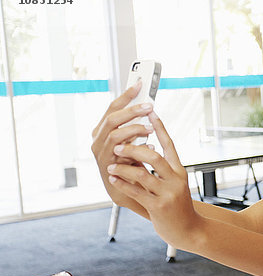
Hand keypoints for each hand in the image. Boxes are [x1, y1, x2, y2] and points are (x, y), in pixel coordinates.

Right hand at [91, 81, 154, 213]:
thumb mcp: (134, 141)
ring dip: (135, 129)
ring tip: (150, 129)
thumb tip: (148, 106)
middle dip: (132, 110)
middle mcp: (99, 139)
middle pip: (112, 118)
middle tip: (149, 106)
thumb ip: (136, 126)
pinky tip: (149, 146)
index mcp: (104, 130)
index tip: (140, 84)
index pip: (113, 108)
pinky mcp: (107, 166)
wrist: (130, 191)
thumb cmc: (132, 164)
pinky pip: (120, 152)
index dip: (126, 95)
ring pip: (115, 134)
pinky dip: (136, 147)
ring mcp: (101, 153)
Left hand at [105, 111, 198, 247]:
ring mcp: (168, 194)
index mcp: (179, 170)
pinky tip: (114, 178)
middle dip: (133, 149)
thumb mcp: (174, 183)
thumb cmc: (177, 205)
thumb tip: (143, 149)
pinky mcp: (159, 207)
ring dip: (124, 168)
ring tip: (111, 165)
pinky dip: (123, 184)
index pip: (170, 144)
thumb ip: (162, 168)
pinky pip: (137, 192)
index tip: (150, 112)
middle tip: (118, 145)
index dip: (160, 128)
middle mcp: (176, 179)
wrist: (188, 230)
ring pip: (143, 174)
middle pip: (154, 157)